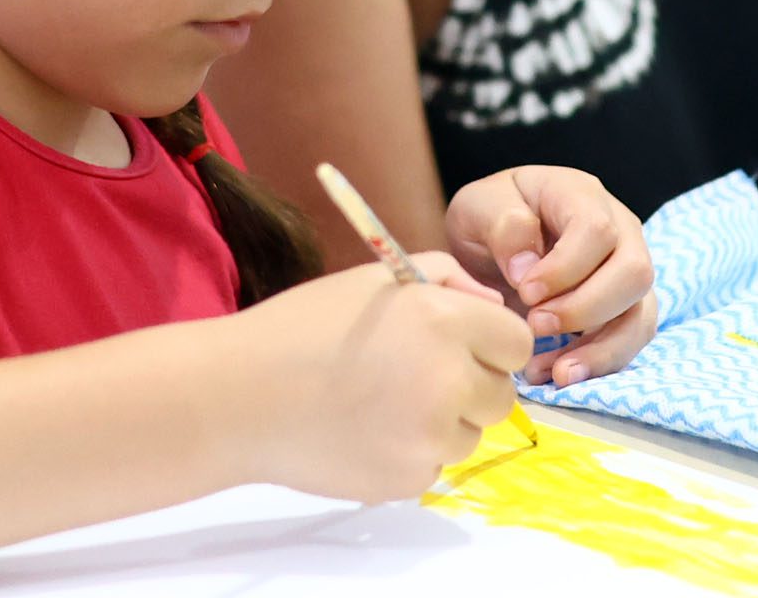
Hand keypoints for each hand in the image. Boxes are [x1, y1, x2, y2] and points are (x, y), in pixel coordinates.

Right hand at [237, 255, 530, 502]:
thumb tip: (493, 305)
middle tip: (420, 376)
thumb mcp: (375, 280)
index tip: (464, 347)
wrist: (240, 396)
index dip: (492, 344)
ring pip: (470, 435)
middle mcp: (448, 380)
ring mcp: (429, 436)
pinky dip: (410, 454)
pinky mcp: (408, 478)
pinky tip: (366, 432)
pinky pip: (433, 466)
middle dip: (473, 386)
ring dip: (442, 423)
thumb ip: (445, 279)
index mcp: (444, 321)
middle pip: (502, 396)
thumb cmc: (304, 327)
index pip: (517, 343)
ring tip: (383, 403)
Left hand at [444, 166, 657, 386]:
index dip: (565, 268)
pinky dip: (598, 365)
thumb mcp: (478, 207)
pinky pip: (630, 341)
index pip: (596, 229)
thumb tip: (528, 269)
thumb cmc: (490, 219)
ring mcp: (627, 269)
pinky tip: (556, 375)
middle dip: (586, 308)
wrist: (496, 241)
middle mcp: (619, 229)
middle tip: (535, 325)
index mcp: (581, 194)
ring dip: (602, 350)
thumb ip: (502, 225)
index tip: (525, 292)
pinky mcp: (625, 307)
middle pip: (634, 271)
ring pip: (641, 313)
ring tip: (556, 374)